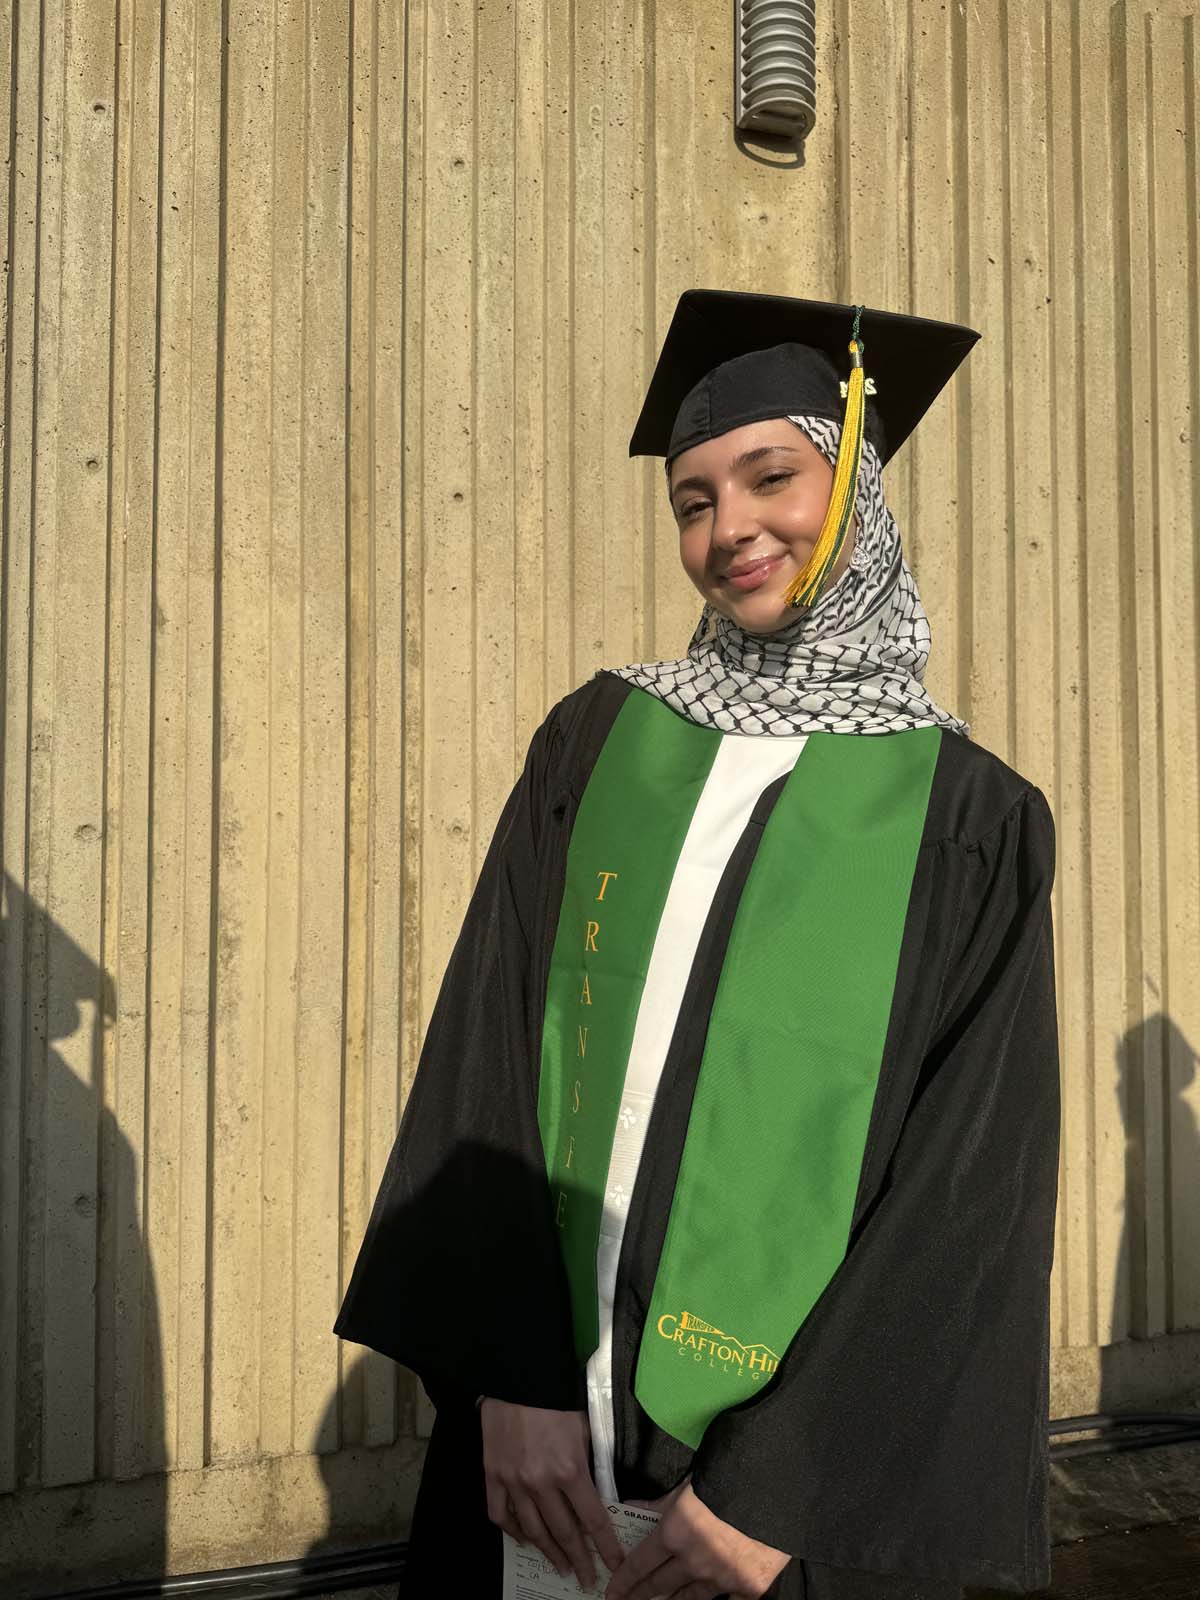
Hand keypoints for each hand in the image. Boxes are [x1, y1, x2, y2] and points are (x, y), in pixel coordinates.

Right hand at [480, 1398, 623, 1588]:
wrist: (517, 1375)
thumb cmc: (555, 1398)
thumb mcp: (583, 1430)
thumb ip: (588, 1465)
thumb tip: (596, 1496)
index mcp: (569, 1470)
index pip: (593, 1519)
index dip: (605, 1546)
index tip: (613, 1565)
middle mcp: (541, 1483)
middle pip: (564, 1532)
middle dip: (578, 1559)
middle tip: (585, 1578)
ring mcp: (513, 1481)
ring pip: (533, 1530)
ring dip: (549, 1552)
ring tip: (560, 1567)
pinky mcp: (492, 1474)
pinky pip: (501, 1514)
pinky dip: (513, 1531)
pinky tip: (524, 1539)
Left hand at [604, 1480, 789, 1599]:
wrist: (778, 1485)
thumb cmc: (729, 1476)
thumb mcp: (688, 1485)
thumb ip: (658, 1503)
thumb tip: (629, 1507)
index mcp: (675, 1533)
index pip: (639, 1565)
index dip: (623, 1581)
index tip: (611, 1592)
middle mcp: (695, 1562)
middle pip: (659, 1587)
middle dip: (639, 1595)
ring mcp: (723, 1579)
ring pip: (689, 1599)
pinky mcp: (749, 1587)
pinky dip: (716, 1596)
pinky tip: (707, 1595)